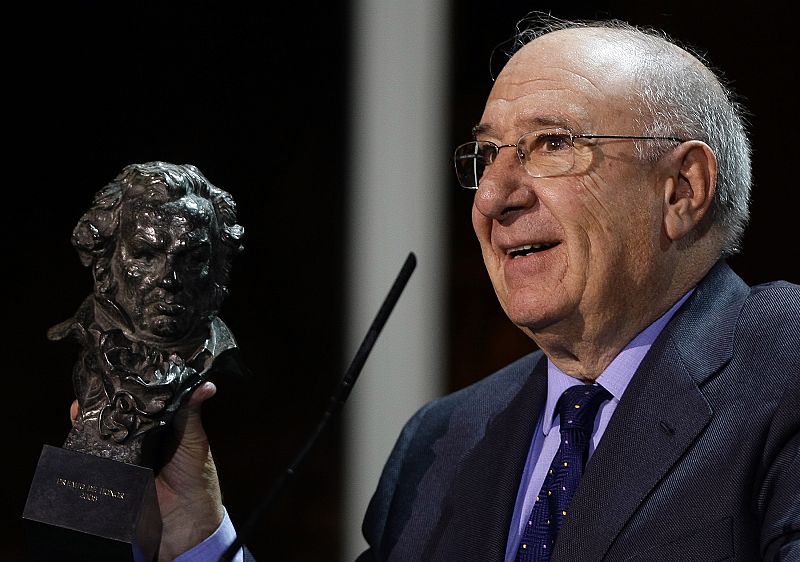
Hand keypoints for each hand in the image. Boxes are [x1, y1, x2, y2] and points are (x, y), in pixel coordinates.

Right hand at [70, 381, 223, 560]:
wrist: (185, 518)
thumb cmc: (196, 474)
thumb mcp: (194, 439)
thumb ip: (191, 413)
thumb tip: (206, 385)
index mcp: (163, 422)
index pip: (145, 397)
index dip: (135, 383)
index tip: (125, 366)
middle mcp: (142, 434)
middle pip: (121, 410)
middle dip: (108, 398)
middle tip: (97, 381)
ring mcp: (125, 451)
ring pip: (105, 429)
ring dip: (92, 416)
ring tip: (82, 402)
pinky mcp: (113, 470)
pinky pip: (96, 453)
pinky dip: (85, 441)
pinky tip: (78, 426)